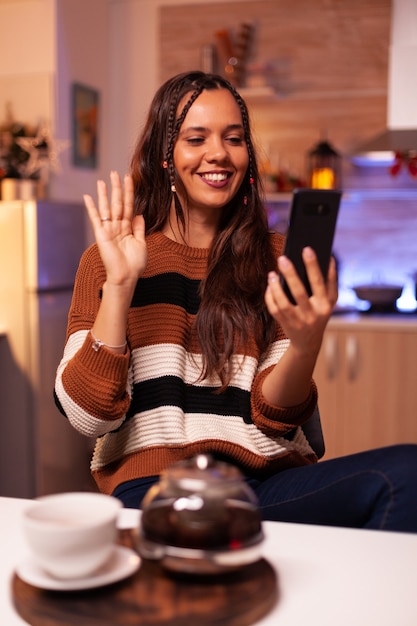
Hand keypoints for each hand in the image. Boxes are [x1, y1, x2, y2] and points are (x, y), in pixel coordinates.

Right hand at [83, 171, 146, 286]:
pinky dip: (91, 208)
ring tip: (103, 181)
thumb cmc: (134, 264)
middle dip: (117, 188)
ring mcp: (109, 230)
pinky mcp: (101, 234)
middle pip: (118, 203)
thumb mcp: (141, 243)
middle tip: (116, 173)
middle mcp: (117, 227)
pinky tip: (87, 197)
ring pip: (107, 208)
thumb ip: (139, 228)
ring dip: (105, 194)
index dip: (129, 193)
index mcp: (128, 228)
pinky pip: (96, 218)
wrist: (126, 276)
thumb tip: (139, 214)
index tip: (129, 179)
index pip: (129, 206)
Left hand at [264, 247, 337, 357]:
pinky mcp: (285, 325)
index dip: (313, 266)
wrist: (309, 342)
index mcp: (325, 305)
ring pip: (283, 303)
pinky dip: (270, 297)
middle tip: (283, 258)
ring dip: (276, 287)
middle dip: (290, 274)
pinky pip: (274, 310)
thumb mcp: (330, 302)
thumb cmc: (320, 314)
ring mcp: (297, 321)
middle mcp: (312, 314)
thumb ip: (332, 281)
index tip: (306, 249)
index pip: (318, 282)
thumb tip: (329, 259)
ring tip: (272, 274)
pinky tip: (269, 286)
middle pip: (299, 292)